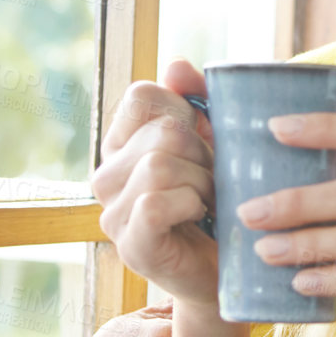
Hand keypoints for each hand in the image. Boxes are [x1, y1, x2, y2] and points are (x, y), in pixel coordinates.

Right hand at [90, 59, 216, 308]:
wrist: (230, 271)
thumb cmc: (221, 203)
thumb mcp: (215, 144)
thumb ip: (197, 102)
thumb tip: (177, 65)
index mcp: (120, 146)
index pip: (142, 95)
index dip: (184, 109)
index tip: (204, 140)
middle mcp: (105, 177)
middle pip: (162, 132)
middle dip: (205, 153)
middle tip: (215, 181)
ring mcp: (112, 213)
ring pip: (160, 165)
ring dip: (203, 181)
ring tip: (212, 201)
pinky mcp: (130, 244)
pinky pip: (157, 201)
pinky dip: (190, 203)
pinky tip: (200, 216)